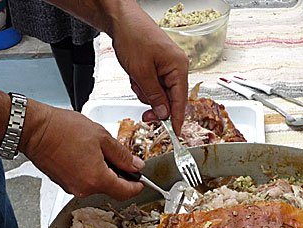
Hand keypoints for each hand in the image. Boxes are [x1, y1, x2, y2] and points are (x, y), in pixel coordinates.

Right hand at [19, 101, 145, 200]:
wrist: (34, 129)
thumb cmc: (62, 130)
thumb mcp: (101, 137)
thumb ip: (122, 155)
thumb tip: (136, 166)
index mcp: (97, 179)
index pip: (125, 192)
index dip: (136, 187)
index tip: (141, 182)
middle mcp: (84, 188)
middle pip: (110, 188)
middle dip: (118, 175)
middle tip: (119, 158)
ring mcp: (71, 187)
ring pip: (96, 184)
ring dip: (102, 171)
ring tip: (96, 150)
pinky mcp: (63, 182)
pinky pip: (83, 180)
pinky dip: (89, 171)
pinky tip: (84, 154)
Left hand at [108, 7, 188, 134]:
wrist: (121, 19)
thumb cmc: (133, 36)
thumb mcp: (141, 73)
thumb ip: (154, 96)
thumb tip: (164, 114)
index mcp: (178, 67)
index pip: (180, 100)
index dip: (177, 118)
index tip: (176, 134)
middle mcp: (176, 66)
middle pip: (170, 97)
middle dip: (154, 103)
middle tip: (144, 114)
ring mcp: (167, 65)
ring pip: (159, 92)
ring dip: (145, 92)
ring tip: (135, 80)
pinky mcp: (158, 64)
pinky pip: (153, 83)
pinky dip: (143, 84)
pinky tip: (135, 75)